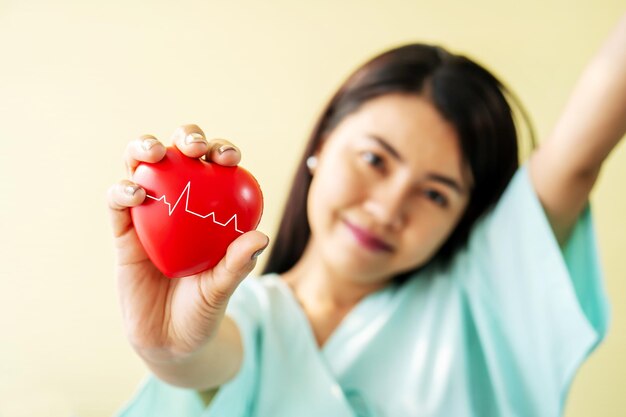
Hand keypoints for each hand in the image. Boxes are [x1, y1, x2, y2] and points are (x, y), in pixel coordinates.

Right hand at [107, 124, 268, 361]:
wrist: (170, 340)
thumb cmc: (203, 309)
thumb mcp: (223, 287)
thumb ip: (237, 264)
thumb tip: (260, 236)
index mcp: (210, 208)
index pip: (216, 168)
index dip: (222, 152)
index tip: (229, 158)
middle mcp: (180, 203)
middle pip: (179, 155)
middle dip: (186, 137)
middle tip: (194, 147)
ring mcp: (149, 214)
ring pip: (142, 167)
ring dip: (144, 149)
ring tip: (154, 152)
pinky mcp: (123, 232)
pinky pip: (117, 204)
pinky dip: (122, 191)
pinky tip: (135, 194)